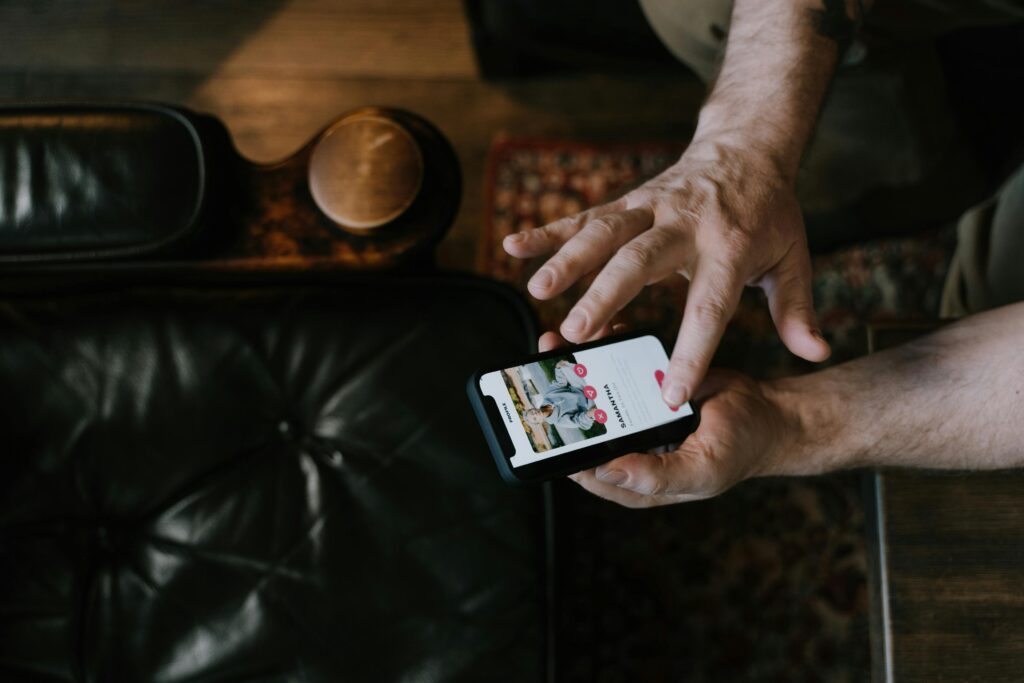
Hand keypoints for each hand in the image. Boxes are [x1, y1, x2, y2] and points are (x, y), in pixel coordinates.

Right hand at [504, 139, 830, 407]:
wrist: (746, 146)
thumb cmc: (768, 213)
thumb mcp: (793, 258)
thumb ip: (798, 310)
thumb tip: (818, 353)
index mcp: (730, 249)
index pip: (709, 307)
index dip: (690, 352)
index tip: (670, 393)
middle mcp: (685, 226)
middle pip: (641, 262)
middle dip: (606, 294)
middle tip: (578, 332)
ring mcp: (651, 208)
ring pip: (604, 233)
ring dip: (567, 259)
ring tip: (536, 291)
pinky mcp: (628, 200)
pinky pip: (583, 215)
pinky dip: (548, 230)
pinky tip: (513, 246)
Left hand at [538, 331, 794, 507]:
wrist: (772, 413)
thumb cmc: (740, 449)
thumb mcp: (702, 470)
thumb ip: (655, 476)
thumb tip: (603, 472)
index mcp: (635, 478)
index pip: (582, 467)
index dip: (558, 444)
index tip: (543, 415)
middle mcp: (629, 446)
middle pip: (581, 426)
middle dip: (559, 396)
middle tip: (541, 367)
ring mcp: (636, 415)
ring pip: (594, 394)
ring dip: (574, 367)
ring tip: (556, 341)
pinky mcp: (647, 385)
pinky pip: (618, 370)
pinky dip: (605, 350)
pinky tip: (597, 331)